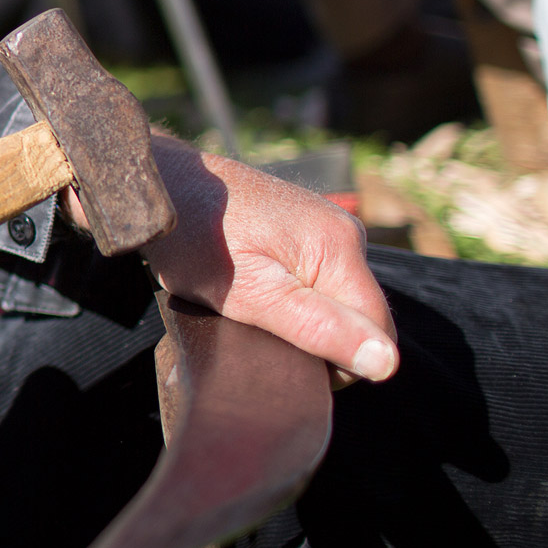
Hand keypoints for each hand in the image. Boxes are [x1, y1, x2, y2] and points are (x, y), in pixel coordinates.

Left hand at [119, 137, 397, 388]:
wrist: (160, 183)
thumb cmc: (196, 238)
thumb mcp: (251, 294)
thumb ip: (319, 328)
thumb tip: (386, 364)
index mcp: (342, 248)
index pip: (379, 334)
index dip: (338, 362)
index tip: (282, 354)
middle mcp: (346, 232)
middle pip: (360, 317)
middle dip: (319, 340)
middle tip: (256, 329)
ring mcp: (326, 225)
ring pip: (338, 300)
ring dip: (302, 318)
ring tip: (248, 306)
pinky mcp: (305, 226)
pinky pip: (317, 279)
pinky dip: (289, 295)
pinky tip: (251, 288)